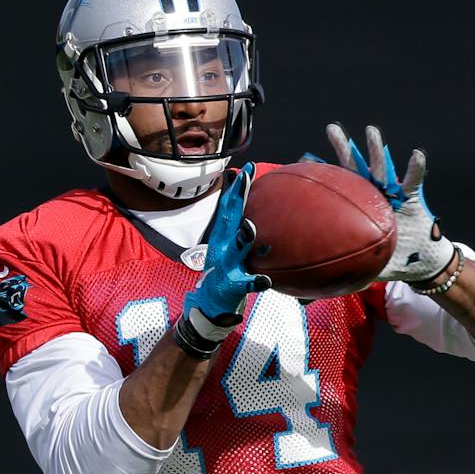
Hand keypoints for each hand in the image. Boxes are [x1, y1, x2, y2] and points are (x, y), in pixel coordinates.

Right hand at [176, 163, 270, 356]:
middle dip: (237, 197)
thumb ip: (241, 231)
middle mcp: (223, 246)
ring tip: (251, 225)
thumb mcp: (232, 248)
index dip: (238, 188)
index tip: (247, 168)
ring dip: (243, 237)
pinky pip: (245, 283)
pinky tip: (265, 280)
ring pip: (236, 249)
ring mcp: (226, 266)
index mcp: (224, 237)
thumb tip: (252, 213)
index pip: (230, 207)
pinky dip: (255, 281)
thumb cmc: (226, 272)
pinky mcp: (232, 286)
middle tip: (246, 177)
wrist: (209, 305)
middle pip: (230, 218)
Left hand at [308, 123, 455, 282]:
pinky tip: (416, 155)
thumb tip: (304, 297)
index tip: (303, 159)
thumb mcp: (360, 267)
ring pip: (383, 168)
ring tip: (370, 131)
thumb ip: (337, 273)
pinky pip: (414, 182)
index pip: (337, 186)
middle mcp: (373, 196)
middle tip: (331, 129)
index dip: (322, 174)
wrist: (419, 265)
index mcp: (358, 207)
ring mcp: (393, 194)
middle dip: (343, 148)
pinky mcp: (413, 199)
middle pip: (355, 168)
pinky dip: (415, 169)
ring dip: (377, 150)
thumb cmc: (389, 262)